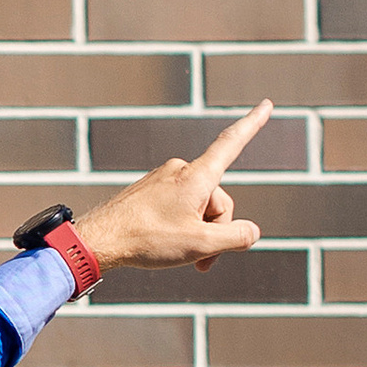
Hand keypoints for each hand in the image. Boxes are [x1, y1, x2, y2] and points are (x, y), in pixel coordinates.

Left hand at [76, 100, 271, 277]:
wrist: (99, 240)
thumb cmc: (148, 240)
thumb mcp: (200, 245)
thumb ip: (235, 238)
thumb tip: (252, 232)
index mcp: (197, 176)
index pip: (231, 143)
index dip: (253, 124)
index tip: (267, 104)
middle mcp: (181, 170)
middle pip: (217, 200)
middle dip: (216, 230)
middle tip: (203, 262)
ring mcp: (163, 179)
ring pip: (197, 207)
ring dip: (197, 233)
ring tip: (180, 255)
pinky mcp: (149, 191)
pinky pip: (177, 208)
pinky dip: (180, 228)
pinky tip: (164, 244)